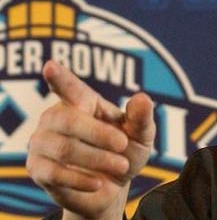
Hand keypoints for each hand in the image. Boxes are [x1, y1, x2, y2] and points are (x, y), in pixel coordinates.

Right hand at [26, 60, 155, 219]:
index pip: (69, 87)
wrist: (113, 188)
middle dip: (100, 134)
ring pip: (65, 148)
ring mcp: (43, 142)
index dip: (60, 78)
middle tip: (123, 145)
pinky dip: (81, 179)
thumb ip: (141, 118)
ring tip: (120, 166)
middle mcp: (57, 117)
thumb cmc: (125, 152)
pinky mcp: (37, 168)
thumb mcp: (141, 136)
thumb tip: (142, 98)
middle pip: (70, 119)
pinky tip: (97, 182)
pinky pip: (55, 173)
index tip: (50, 66)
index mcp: (82, 102)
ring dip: (98, 159)